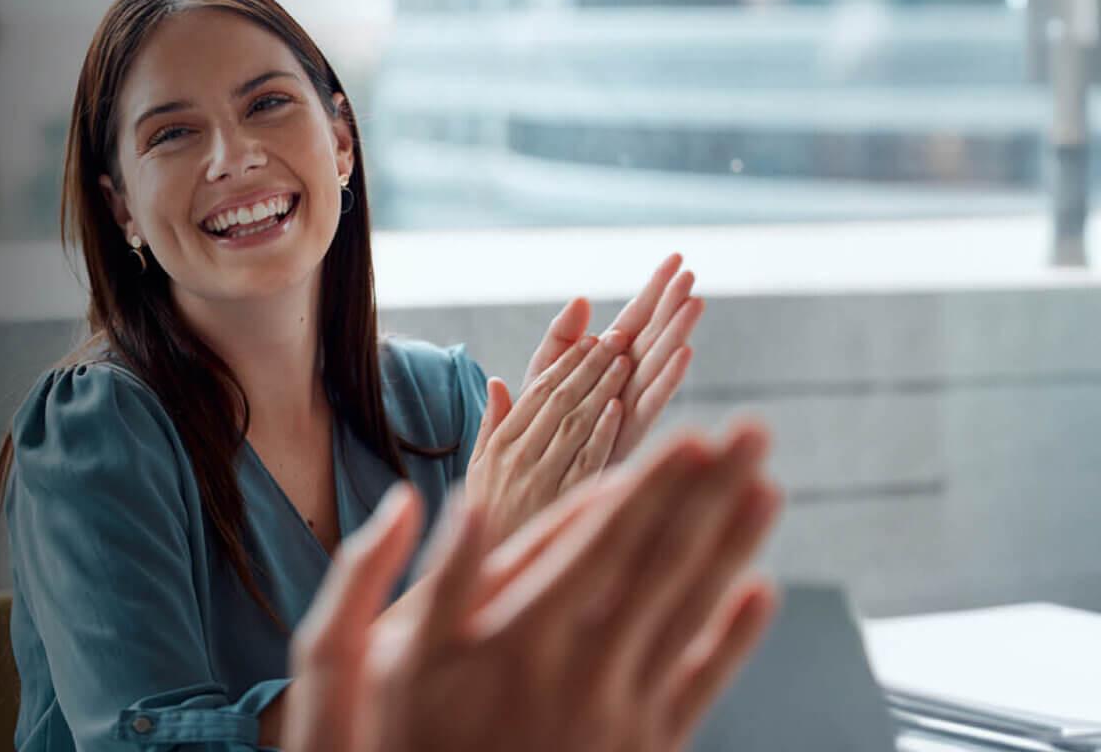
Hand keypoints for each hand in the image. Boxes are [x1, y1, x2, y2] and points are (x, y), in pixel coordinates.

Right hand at [284, 422, 782, 751]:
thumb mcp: (381, 661)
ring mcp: (618, 713)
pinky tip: (760, 593)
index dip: (650, 487)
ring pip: (692, 614)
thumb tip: (464, 503)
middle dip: (711, 492)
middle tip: (752, 430)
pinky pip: (700, 686)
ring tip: (768, 486)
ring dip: (735, 546)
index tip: (692, 436)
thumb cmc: (402, 739)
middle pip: (662, 564)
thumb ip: (433, 582)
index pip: (600, 544)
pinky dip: (734, 638)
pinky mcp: (641, 749)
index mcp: (518, 637)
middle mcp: (580, 671)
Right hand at [467, 327, 633, 539]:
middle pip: (559, 401)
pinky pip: (586, 461)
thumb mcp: (477, 472)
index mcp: (498, 448)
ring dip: (602, 388)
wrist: (482, 584)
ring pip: (576, 424)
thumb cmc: (487, 524)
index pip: (536, 393)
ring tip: (626, 359)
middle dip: (590, 366)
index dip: (565, 363)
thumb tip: (498, 381)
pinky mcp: (563, 504)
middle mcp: (518, 460)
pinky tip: (620, 407)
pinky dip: (604, 431)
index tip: (590, 338)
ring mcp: (541, 481)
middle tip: (618, 337)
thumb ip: (490, 425)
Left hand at [523, 253, 704, 463]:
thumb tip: (582, 300)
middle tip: (692, 272)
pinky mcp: (626, 439)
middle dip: (672, 306)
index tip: (677, 258)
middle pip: (653, 339)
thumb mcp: (542, 378)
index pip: (636, 322)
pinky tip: (683, 354)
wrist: (524, 496)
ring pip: (657, 366)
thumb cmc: (536, 436)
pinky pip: (648, 406)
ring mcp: (629, 412)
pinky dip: (665, 380)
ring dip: (676, 335)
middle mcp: (625, 388)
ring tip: (694, 303)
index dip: (655, 291)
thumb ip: (560, 342)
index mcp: (606, 369)